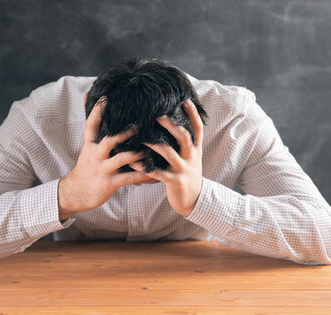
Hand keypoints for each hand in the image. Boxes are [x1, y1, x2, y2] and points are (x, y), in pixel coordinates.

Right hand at [58, 96, 154, 220]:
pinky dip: (142, 175)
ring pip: (121, 159)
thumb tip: (88, 99)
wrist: (75, 193)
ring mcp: (103, 169)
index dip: (97, 111)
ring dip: (137, 153)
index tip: (105, 98)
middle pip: (108, 141)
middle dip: (123, 134)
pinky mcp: (109, 183)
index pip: (91, 125)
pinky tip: (154, 173)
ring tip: (149, 149)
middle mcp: (96, 155)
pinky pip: (129, 178)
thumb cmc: (87, 168)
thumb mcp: (87, 149)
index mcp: (90, 146)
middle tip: (138, 126)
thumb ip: (93, 130)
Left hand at [129, 99, 203, 215]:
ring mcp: (183, 169)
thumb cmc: (186, 173)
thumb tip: (174, 122)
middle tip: (158, 115)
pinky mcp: (174, 181)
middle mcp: (191, 157)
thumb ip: (185, 142)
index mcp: (196, 149)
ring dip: (153, 143)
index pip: (198, 128)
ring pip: (168, 153)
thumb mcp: (191, 156)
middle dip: (171, 125)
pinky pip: (157, 172)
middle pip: (184, 137)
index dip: (193, 114)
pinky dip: (143, 166)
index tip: (184, 100)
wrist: (193, 199)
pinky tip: (132, 161)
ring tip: (140, 137)